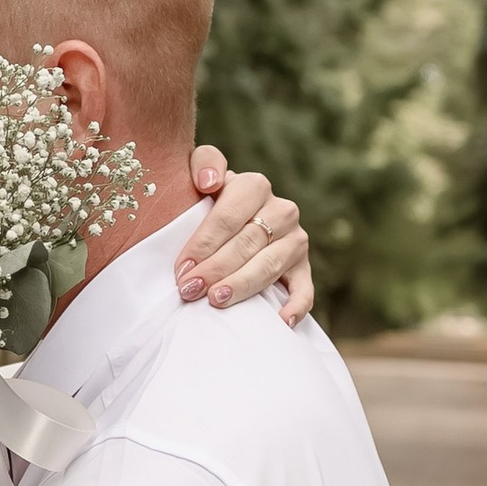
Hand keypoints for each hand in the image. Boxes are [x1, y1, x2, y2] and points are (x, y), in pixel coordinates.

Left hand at [175, 148, 313, 325]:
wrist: (237, 218)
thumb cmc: (210, 200)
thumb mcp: (202, 172)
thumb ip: (204, 163)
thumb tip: (209, 182)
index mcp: (255, 186)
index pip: (227, 217)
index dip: (203, 244)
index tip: (181, 269)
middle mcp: (282, 210)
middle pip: (246, 244)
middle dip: (216, 269)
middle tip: (190, 290)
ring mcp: (296, 240)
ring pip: (269, 266)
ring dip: (243, 286)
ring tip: (216, 301)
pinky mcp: (304, 267)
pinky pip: (304, 290)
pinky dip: (294, 307)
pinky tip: (279, 323)